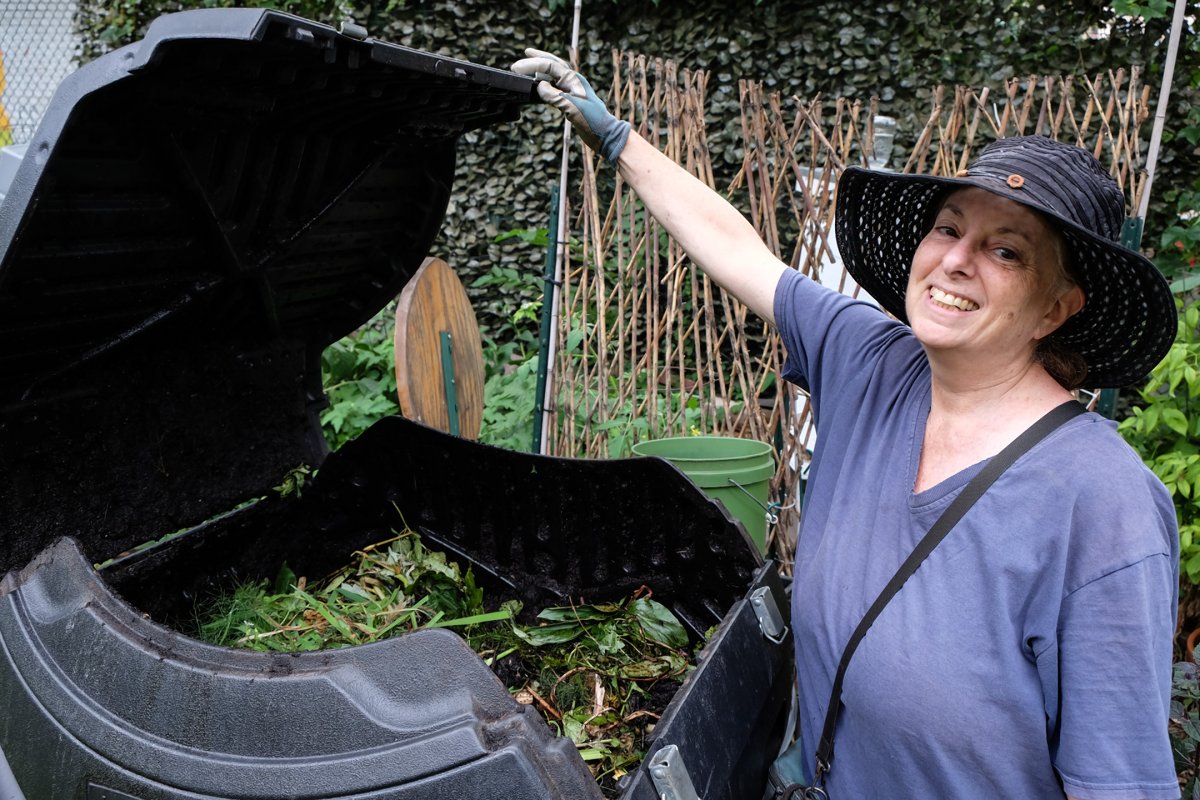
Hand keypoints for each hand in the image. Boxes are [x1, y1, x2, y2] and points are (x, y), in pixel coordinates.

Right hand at [511, 48, 630, 163]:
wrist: (605, 134)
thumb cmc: (593, 121)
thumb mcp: (572, 108)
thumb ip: (556, 96)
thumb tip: (539, 86)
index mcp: (574, 80)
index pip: (550, 66)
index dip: (532, 65)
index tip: (516, 68)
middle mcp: (573, 82)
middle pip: (554, 64)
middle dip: (539, 58)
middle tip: (526, 52)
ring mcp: (573, 91)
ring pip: (555, 75)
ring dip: (542, 69)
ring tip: (529, 68)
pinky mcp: (572, 101)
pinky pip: (556, 87)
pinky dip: (546, 84)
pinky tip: (540, 86)